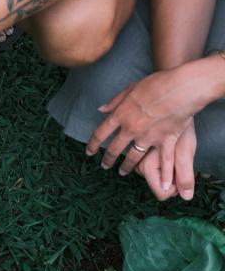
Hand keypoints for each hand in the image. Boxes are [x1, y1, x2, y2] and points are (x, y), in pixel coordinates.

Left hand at [87, 61, 211, 187]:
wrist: (181, 88)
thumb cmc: (156, 83)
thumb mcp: (130, 88)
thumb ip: (115, 101)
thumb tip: (100, 110)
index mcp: (120, 115)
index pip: (101, 133)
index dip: (93, 144)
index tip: (89, 152)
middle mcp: (131, 129)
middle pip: (114, 148)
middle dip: (108, 159)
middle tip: (105, 166)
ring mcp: (148, 137)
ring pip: (133, 156)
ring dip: (126, 166)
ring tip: (122, 172)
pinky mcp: (166, 140)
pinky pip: (163, 161)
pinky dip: (163, 174)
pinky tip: (162, 186)